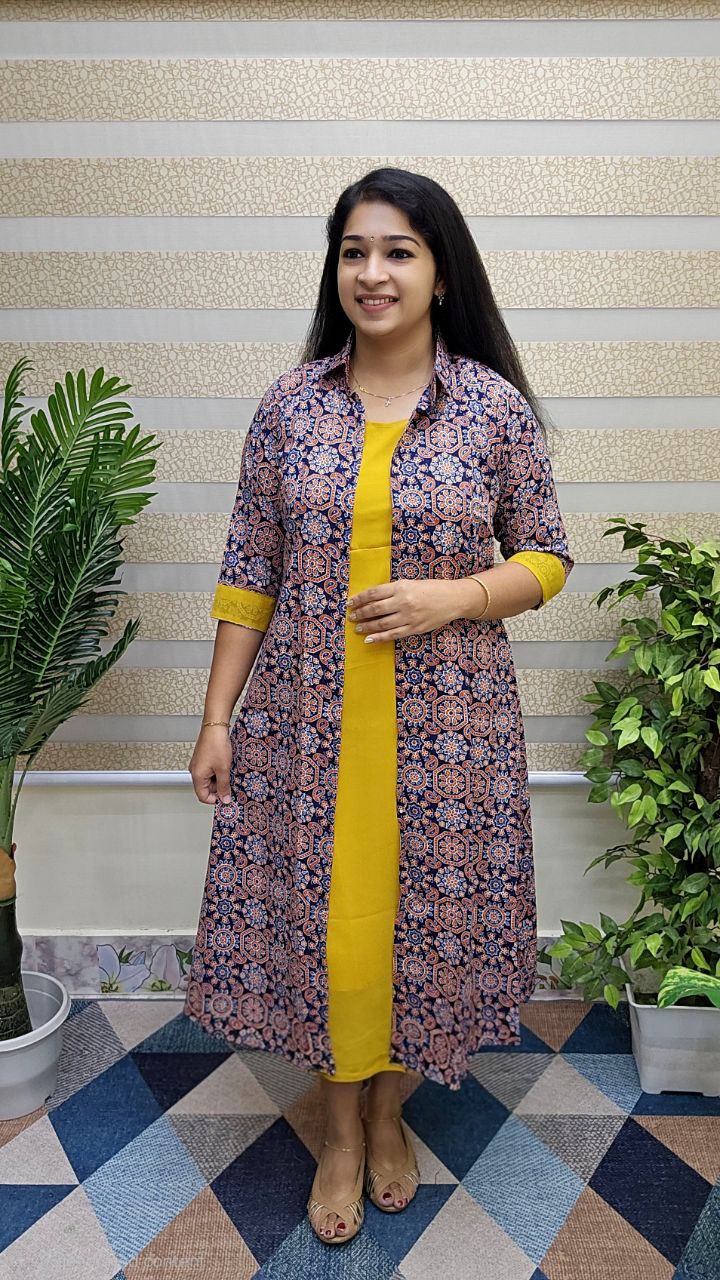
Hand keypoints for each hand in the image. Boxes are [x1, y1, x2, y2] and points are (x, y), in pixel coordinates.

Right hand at [188, 725, 232, 804]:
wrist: (215, 726)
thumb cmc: (216, 744)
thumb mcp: (223, 769)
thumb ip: (224, 786)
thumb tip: (224, 799)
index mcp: (197, 776)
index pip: (203, 797)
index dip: (215, 800)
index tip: (226, 798)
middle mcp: (195, 771)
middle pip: (206, 789)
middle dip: (219, 788)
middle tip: (231, 783)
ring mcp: (199, 764)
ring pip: (210, 779)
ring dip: (220, 779)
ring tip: (229, 771)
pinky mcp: (203, 759)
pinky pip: (210, 771)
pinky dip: (219, 771)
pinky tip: (226, 766)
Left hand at [346, 578, 462, 641]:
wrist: (453, 599)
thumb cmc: (432, 589)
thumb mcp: (411, 583)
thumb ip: (394, 590)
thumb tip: (373, 599)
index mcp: (401, 587)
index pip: (374, 593)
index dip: (360, 598)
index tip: (351, 602)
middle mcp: (403, 602)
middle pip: (375, 609)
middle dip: (360, 613)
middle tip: (352, 616)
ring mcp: (409, 617)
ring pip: (381, 624)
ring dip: (367, 627)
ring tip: (358, 628)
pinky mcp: (414, 629)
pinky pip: (393, 635)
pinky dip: (379, 638)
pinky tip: (369, 639)